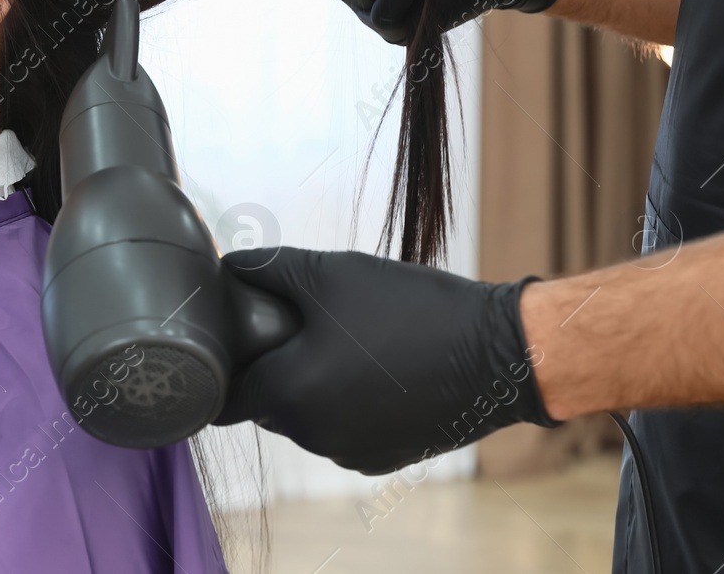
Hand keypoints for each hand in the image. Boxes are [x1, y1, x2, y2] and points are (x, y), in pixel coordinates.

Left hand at [213, 248, 556, 473]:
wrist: (499, 352)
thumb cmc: (409, 310)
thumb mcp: (330, 273)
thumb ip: (268, 269)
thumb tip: (228, 266)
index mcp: (288, 398)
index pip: (224, 394)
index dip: (227, 362)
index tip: (240, 336)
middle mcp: (313, 438)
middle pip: (267, 404)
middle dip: (275, 366)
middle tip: (300, 323)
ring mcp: (351, 453)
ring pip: (308, 416)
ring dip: (314, 384)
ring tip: (347, 339)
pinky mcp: (386, 457)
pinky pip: (346, 428)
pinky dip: (351, 401)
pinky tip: (378, 364)